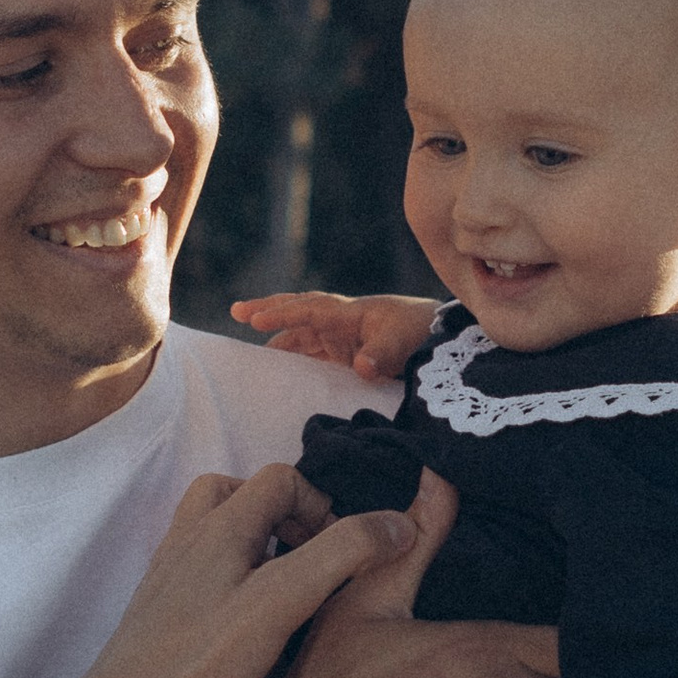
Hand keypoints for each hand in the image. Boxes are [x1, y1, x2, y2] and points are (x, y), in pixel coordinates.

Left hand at [12, 469, 416, 677]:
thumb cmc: (198, 664)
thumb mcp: (282, 601)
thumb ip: (342, 554)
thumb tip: (399, 523)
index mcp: (217, 526)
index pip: (281, 478)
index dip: (322, 504)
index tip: (346, 553)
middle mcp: (190, 541)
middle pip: (245, 496)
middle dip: (290, 519)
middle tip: (317, 565)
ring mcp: (174, 577)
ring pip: (223, 535)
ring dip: (264, 548)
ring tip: (291, 590)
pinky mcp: (169, 615)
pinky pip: (211, 575)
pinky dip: (241, 582)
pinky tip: (259, 627)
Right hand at [231, 288, 440, 380]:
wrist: (440, 336)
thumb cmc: (421, 332)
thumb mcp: (404, 343)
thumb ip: (382, 355)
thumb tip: (362, 368)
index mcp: (350, 313)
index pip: (309, 310)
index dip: (282, 314)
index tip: (255, 319)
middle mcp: (340, 321)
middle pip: (298, 310)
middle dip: (269, 310)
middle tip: (237, 312)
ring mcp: (341, 335)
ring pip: (300, 330)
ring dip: (276, 333)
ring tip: (250, 341)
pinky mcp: (345, 351)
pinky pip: (310, 348)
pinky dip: (292, 352)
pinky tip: (278, 365)